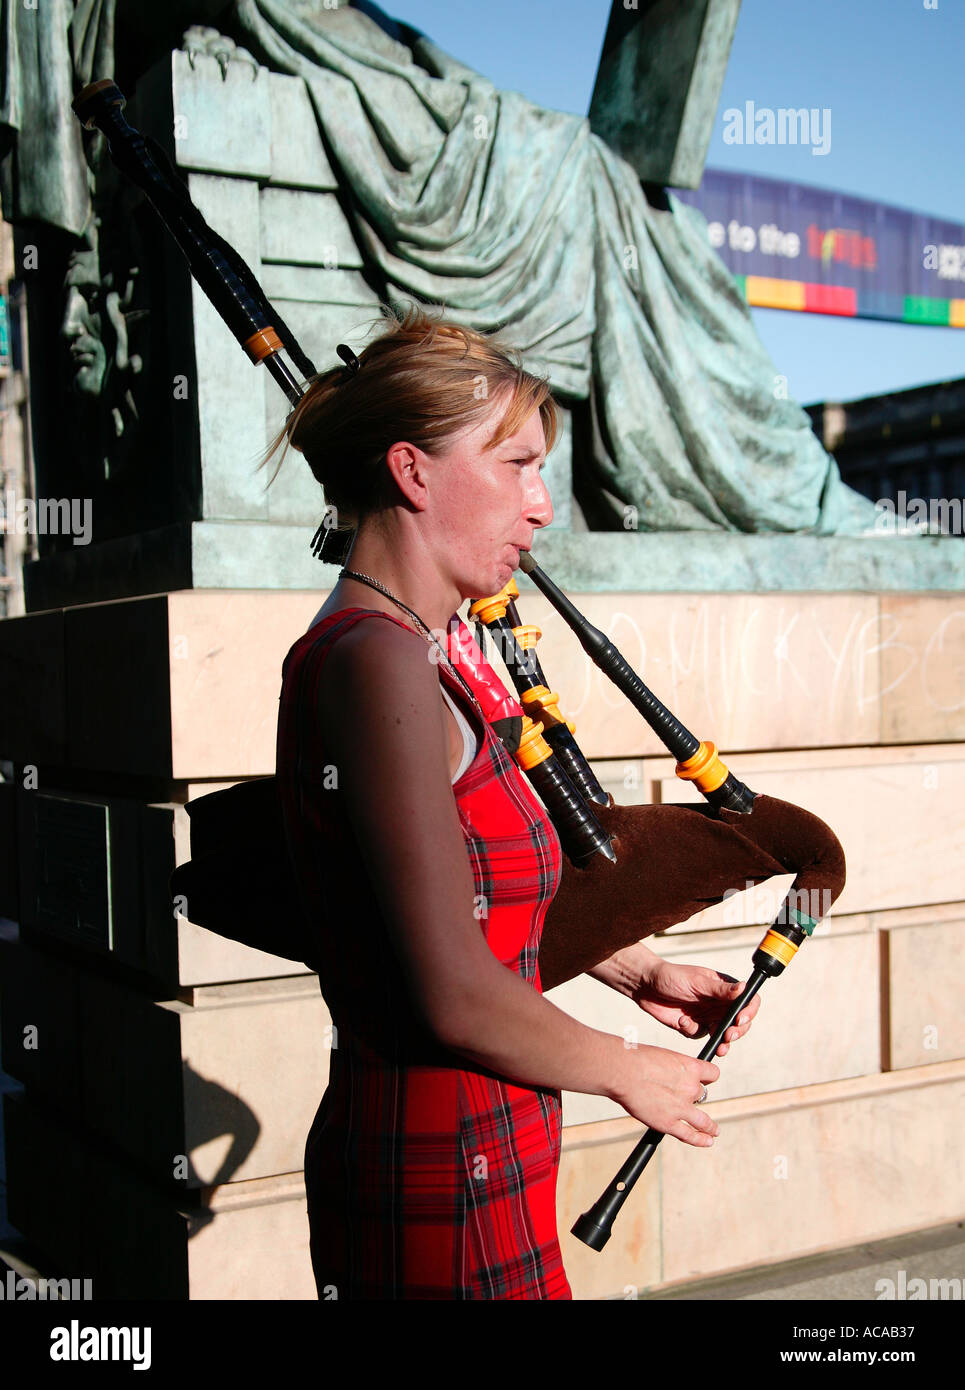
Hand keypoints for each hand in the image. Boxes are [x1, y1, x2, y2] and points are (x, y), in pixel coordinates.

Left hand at [592, 943, 760, 1057]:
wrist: (645, 986)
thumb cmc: (671, 976)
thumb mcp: (697, 982)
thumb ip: (720, 989)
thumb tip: (745, 988)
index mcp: (724, 988)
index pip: (748, 1000)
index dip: (749, 1012)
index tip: (740, 1020)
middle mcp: (719, 1003)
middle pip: (740, 1022)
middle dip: (737, 1031)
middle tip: (728, 1037)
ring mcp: (707, 1015)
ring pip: (724, 1034)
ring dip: (723, 1041)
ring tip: (719, 1047)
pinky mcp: (694, 1026)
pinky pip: (701, 1036)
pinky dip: (692, 1031)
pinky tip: (682, 1021)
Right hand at [610, 1042, 720, 1146]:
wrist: (622, 1071)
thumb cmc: (637, 1059)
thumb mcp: (663, 1056)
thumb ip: (673, 1068)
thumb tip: (672, 1075)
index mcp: (690, 1067)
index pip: (712, 1074)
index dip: (708, 1077)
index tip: (705, 1080)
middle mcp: (690, 1087)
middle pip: (701, 1094)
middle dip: (693, 1096)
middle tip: (681, 1096)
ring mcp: (681, 1107)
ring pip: (703, 1120)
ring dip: (710, 1127)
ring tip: (714, 1131)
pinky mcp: (668, 1123)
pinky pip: (689, 1135)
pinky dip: (700, 1139)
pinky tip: (708, 1141)